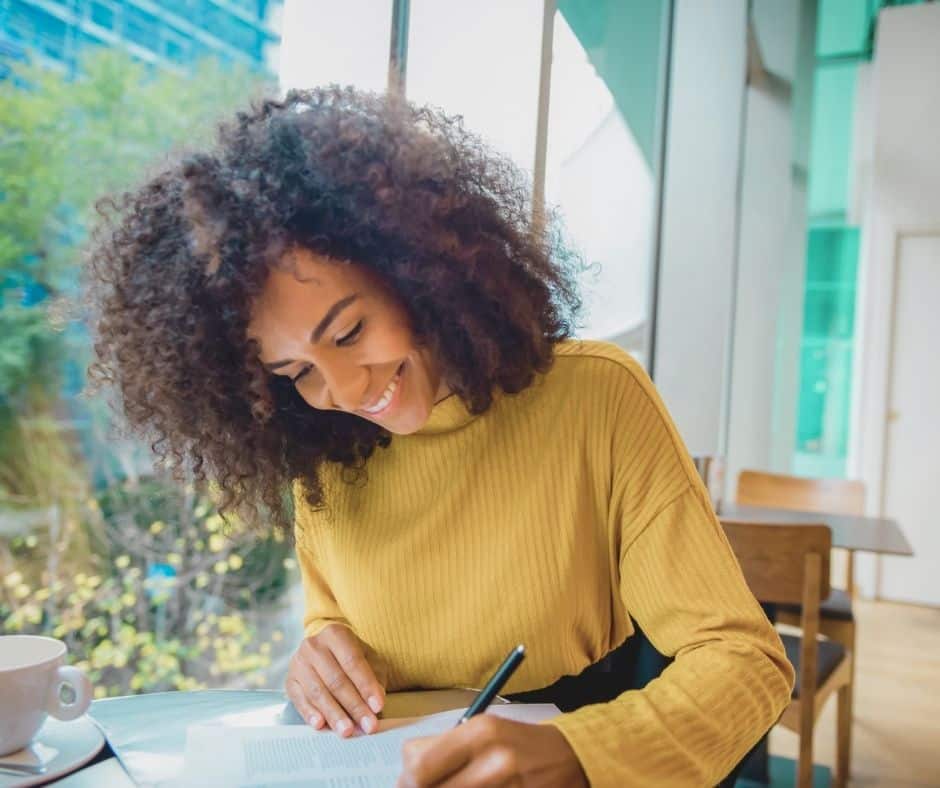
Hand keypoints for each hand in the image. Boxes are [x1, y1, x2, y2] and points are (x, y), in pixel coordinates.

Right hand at [285, 623, 385, 736]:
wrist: (325, 651)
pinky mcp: (290, 681)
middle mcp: (314, 645)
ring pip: (318, 692)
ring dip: (334, 714)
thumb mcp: (369, 660)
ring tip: (347, 731)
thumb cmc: (351, 657)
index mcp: (336, 634)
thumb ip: (375, 679)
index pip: (353, 662)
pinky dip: (310, 714)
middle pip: (336, 680)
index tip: (378, 706)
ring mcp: (299, 663)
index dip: (366, 685)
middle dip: (354, 706)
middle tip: (367, 726)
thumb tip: (375, 706)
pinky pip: (300, 700)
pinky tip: (321, 725)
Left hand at [396, 715, 587, 787]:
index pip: (419, 763)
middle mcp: (493, 759)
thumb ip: (446, 746)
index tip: (408, 782)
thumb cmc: (520, 743)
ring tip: (452, 786)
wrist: (572, 757)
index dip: (407, 778)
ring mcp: (507, 786)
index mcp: (481, 731)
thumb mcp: (485, 730)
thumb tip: (407, 770)